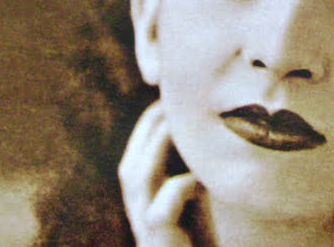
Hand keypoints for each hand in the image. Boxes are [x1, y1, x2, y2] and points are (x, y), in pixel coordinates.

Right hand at [119, 101, 197, 245]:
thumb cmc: (197, 237)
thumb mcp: (194, 198)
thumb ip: (190, 168)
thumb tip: (203, 130)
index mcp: (143, 199)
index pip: (136, 154)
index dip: (150, 124)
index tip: (172, 101)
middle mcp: (138, 211)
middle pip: (131, 163)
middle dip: (149, 128)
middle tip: (171, 104)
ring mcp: (145, 227)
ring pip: (136, 178)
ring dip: (156, 147)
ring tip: (176, 127)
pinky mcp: (159, 241)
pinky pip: (160, 209)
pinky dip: (178, 186)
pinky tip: (199, 178)